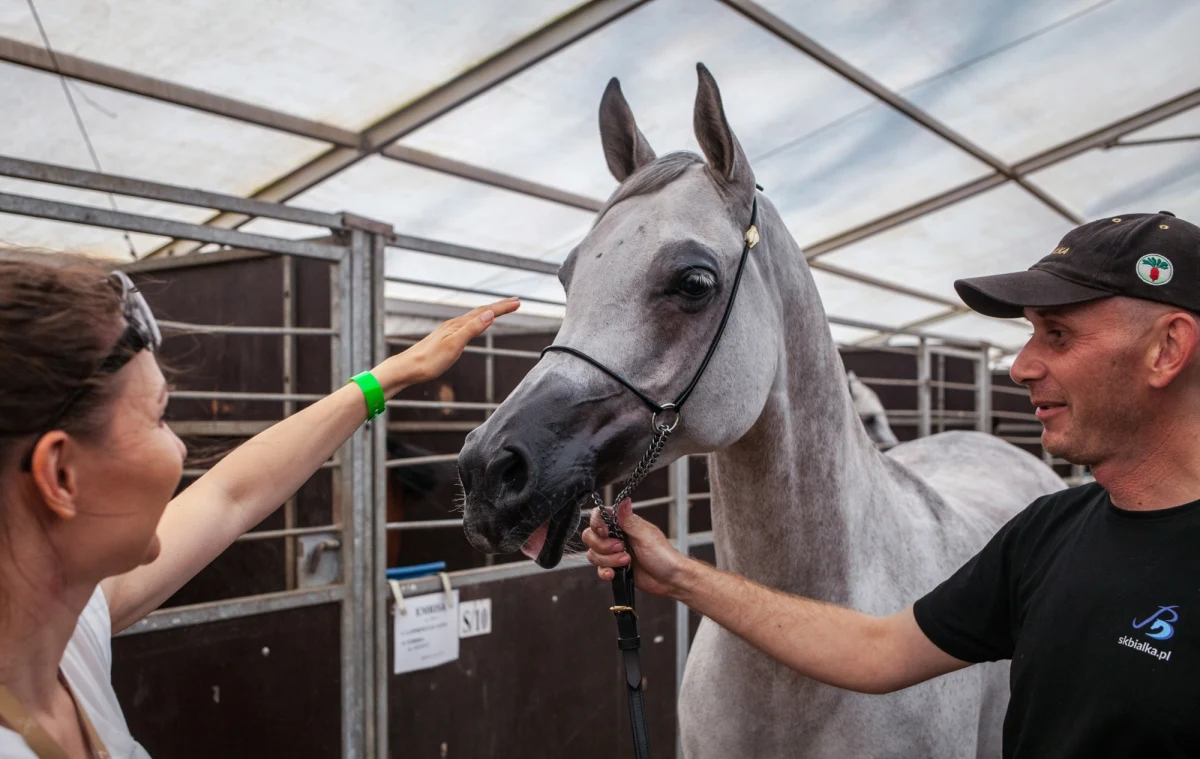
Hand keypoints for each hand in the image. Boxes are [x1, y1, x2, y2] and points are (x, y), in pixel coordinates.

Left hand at [373, 298, 519, 394]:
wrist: (407, 369)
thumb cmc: (429, 361)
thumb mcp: (454, 345)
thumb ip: (472, 329)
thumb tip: (490, 314)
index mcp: (458, 325)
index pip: (485, 312)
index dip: (503, 307)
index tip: (518, 303)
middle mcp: (454, 324)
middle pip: (480, 311)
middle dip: (499, 306)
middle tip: (515, 302)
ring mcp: (449, 331)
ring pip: (473, 317)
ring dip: (488, 312)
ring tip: (499, 310)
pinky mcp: (445, 339)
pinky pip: (466, 325)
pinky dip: (477, 321)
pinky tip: (475, 325)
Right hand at [581, 499, 687, 597]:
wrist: (669, 579)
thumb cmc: (663, 555)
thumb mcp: (646, 535)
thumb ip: (630, 520)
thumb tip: (624, 500)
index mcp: (623, 524)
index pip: (599, 516)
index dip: (597, 524)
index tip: (605, 532)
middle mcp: (616, 536)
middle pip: (591, 536)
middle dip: (603, 546)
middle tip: (621, 548)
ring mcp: (613, 553)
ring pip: (593, 554)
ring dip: (608, 560)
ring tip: (626, 561)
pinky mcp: (614, 567)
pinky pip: (599, 569)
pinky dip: (605, 572)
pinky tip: (614, 573)